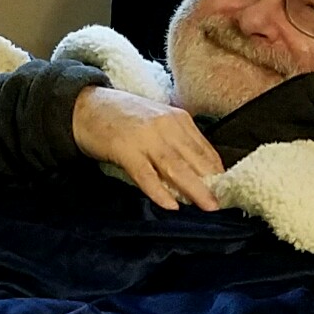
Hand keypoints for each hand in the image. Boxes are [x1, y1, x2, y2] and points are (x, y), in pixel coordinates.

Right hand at [72, 86, 223, 211]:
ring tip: (207, 207)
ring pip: (176, 167)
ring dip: (195, 189)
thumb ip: (176, 143)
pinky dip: (159, 191)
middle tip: (222, 205)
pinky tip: (170, 205)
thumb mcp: (157, 124)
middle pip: (195, 159)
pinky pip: (146, 174)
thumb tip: (198, 174)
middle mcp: (166, 126)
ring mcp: (145, 137)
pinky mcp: (125, 149)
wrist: (87, 106)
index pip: (206, 150)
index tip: (227, 192)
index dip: (218, 172)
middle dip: (212, 184)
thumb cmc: (123, 118)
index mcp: (178, 119)